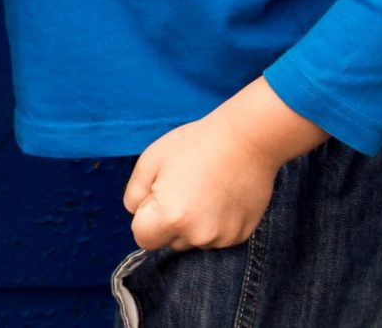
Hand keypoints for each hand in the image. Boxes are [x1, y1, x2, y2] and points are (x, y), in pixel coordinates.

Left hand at [123, 80, 324, 250]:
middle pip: (169, 241)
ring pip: (193, 240)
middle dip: (169, 222)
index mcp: (170, 217)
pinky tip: (221, 197)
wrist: (247, 139)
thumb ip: (134, 194)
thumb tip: (137, 214)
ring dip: (192, 224)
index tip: (159, 195)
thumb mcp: (150, 160)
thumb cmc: (195, 144)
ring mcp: (221, 238)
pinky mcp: (240, 236)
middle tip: (184, 188)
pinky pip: (216, 238)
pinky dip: (214, 223)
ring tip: (205, 189)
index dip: (146, 216)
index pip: (142, 238)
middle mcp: (197, 235)